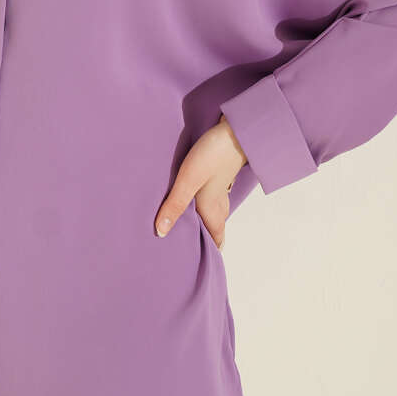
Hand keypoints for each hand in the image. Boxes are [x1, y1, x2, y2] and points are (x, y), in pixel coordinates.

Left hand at [154, 114, 247, 248]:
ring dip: (199, 224)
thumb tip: (161, 233)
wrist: (235, 130)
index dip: (207, 254)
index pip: (215, 241)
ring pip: (211, 215)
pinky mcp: (216, 178)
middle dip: (201, 242)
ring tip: (181, 230)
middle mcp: (218, 204)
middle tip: (183, 251)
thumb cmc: (213, 155)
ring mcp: (219, 191)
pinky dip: (199, 208)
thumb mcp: (188, 181)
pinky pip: (208, 201)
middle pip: (213, 231)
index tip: (194, 265)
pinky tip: (187, 202)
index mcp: (212, 211)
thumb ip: (174, 205)